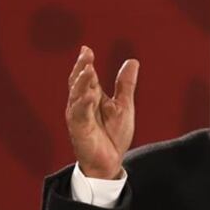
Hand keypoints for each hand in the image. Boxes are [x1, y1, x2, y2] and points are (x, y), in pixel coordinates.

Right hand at [66, 45, 137, 178]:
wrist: (111, 161)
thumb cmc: (114, 134)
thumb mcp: (124, 105)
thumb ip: (125, 84)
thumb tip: (132, 61)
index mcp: (92, 97)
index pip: (87, 76)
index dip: (85, 62)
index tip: (86, 48)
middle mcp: (82, 104)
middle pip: (78, 82)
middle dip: (81, 68)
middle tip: (86, 54)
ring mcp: (78, 116)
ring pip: (76, 96)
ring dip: (82, 83)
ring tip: (88, 69)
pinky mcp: (79, 129)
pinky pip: (79, 115)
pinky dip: (83, 104)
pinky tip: (89, 96)